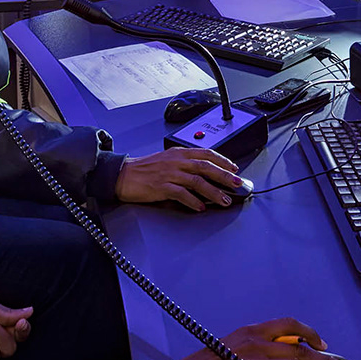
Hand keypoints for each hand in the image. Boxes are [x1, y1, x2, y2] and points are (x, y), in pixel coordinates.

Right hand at [116, 147, 241, 209]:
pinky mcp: (161, 187)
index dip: (223, 160)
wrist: (123, 175)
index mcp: (178, 153)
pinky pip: (181, 194)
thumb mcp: (167, 159)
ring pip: (197, 181)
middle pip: (206, 167)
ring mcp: (169, 174)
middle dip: (224, 176)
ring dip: (213, 192)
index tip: (234, 168)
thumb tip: (204, 174)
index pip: (206, 153)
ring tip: (224, 200)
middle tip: (237, 184)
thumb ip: (185, 163)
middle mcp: (176, 161)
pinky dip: (193, 201)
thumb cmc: (144, 169)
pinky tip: (201, 207)